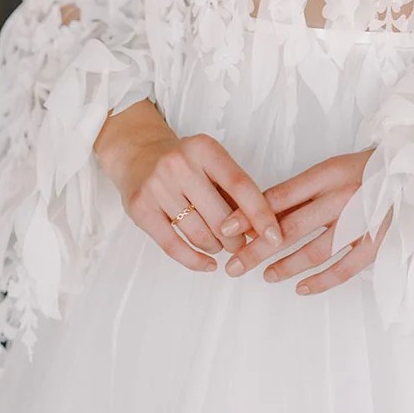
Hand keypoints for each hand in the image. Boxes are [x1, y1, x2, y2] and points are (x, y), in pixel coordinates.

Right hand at [102, 129, 284, 272]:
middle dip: (237, 239)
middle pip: (221, 217)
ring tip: (220, 246)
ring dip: (217, 248)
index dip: (260, 214)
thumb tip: (262, 230)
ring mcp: (157, 185)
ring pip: (199, 234)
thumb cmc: (184, 162)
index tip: (276, 237)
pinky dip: (195, 261)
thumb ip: (234, 191)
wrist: (137, 152)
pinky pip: (173, 246)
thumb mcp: (210, 162)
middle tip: (240, 245)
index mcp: (204, 148)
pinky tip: (208, 264)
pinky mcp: (140, 207)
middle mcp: (179, 164)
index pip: (240, 185)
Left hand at [219, 148, 391, 294]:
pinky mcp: (375, 242)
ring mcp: (359, 221)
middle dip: (258, 248)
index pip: (280, 196)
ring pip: (316, 250)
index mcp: (326, 174)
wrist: (407, 170)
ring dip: (287, 266)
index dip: (251, 214)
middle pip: (291, 227)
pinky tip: (301, 288)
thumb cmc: (362, 169)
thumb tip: (262, 212)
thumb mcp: (329, 168)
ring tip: (265, 276)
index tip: (226, 228)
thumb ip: (301, 190)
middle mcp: (340, 197)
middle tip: (235, 265)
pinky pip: (345, 267)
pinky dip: (322, 281)